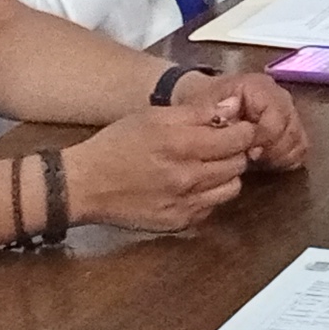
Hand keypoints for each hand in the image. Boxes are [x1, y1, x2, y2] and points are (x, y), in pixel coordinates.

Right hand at [59, 100, 256, 231]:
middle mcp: (188, 177)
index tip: (235, 127)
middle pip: (239, 163)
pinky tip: (193, 185)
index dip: (242, 130)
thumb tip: (233, 107)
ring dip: (227, 174)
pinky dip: (210, 194)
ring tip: (208, 165)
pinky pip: (212, 207)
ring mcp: (186, 203)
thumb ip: (197, 112)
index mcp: (182, 144)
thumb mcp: (154, 116)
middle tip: (221, 145)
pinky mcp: (180, 222)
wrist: (86, 185)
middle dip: (236, 151)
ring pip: (232, 187)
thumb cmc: (118, 145)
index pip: (239, 138)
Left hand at [176, 67, 313, 169]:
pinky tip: (267, 162)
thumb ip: (217, 112)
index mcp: (260, 87)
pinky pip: (300, 147)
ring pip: (297, 140)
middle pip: (290, 130)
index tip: (248, 153)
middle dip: (272, 150)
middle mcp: (280, 96)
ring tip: (258, 161)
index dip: (263, 139)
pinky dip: (287, 159)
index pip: (275, 117)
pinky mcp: (291, 128)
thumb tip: (237, 121)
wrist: (204, 102)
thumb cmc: (203, 103)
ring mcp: (288, 112)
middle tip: (252, 159)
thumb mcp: (201, 104)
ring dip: (279, 156)